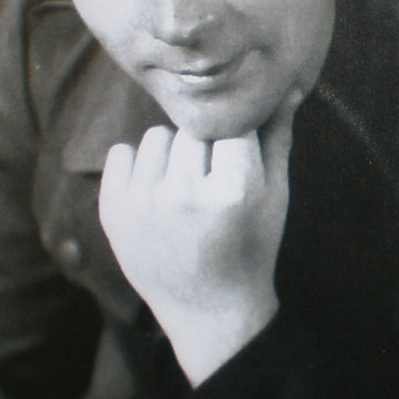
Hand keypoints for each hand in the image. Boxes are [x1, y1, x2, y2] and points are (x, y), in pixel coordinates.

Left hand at [99, 92, 299, 385]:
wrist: (210, 312)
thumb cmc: (251, 248)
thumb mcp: (276, 196)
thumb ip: (278, 138)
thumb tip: (285, 86)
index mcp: (234, 192)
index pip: (232, 122)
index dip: (237, 133)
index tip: (238, 153)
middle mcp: (185, 196)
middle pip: (193, 127)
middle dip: (205, 146)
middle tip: (212, 179)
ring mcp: (144, 206)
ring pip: (157, 136)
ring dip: (172, 154)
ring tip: (185, 189)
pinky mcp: (114, 213)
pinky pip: (121, 153)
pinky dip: (138, 166)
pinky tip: (156, 194)